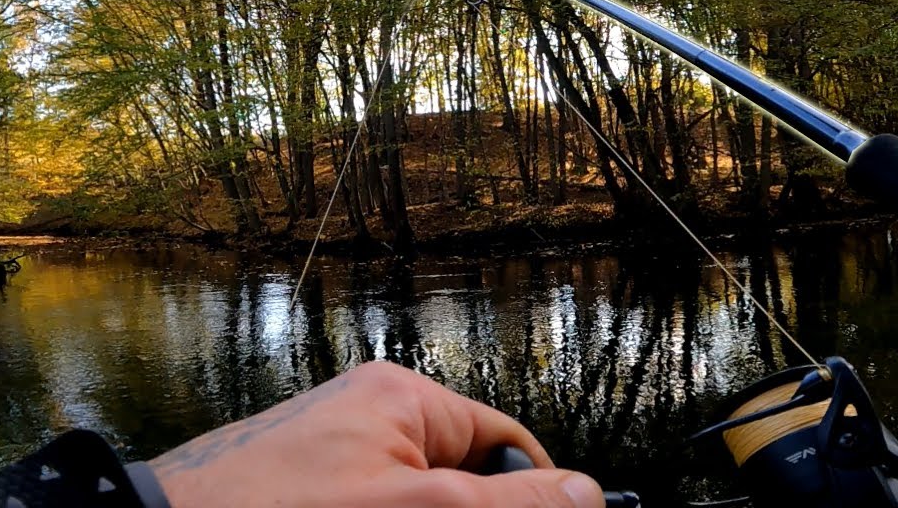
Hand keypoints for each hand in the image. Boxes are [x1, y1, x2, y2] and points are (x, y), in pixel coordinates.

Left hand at [149, 361, 603, 507]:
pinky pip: (378, 501)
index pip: (505, 442)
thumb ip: (507, 503)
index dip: (533, 495)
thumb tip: (587, 494)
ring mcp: (337, 456)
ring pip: (421, 497)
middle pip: (464, 476)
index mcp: (405, 399)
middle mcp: (372, 416)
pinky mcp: (310, 486)